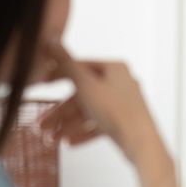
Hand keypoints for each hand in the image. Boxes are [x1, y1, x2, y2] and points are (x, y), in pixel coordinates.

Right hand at [40, 43, 176, 186]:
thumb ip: (67, 65)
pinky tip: (70, 141)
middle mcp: (121, 83)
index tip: (43, 83)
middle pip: (83, 94)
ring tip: (54, 137)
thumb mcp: (86, 86)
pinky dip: (84, 132)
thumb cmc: (119, 113)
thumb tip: (54, 43)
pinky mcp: (125, 121)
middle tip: (44, 123)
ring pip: (89, 111)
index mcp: (115, 69)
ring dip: (69, 124)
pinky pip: (99, 124)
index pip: (81, 66)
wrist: (141, 143)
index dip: (59, 75)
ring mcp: (124, 103)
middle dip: (61, 111)